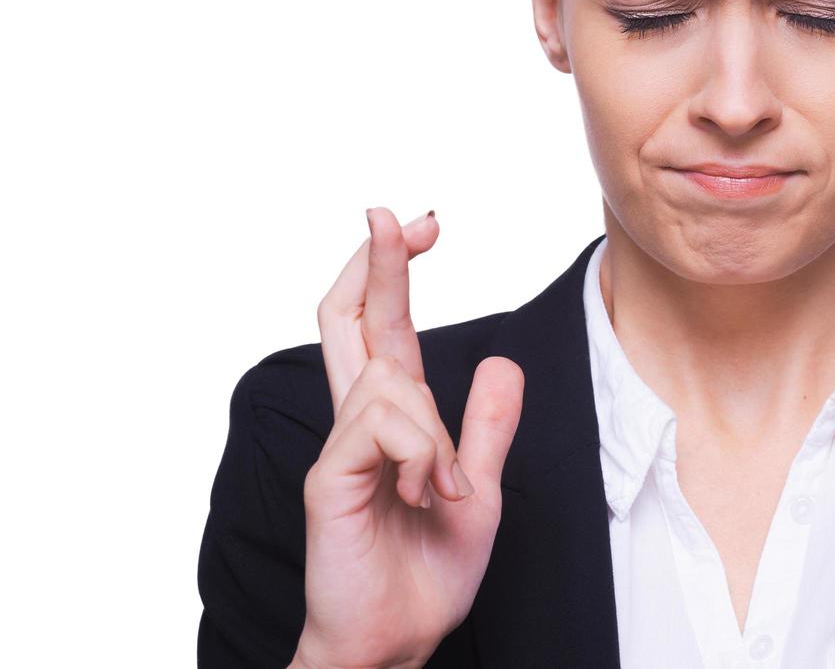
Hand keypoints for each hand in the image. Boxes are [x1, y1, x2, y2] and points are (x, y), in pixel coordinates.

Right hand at [293, 207, 524, 668]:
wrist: (396, 640)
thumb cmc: (428, 571)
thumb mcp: (480, 490)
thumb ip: (486, 427)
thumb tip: (498, 362)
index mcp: (394, 419)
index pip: (383, 325)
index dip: (393, 270)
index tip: (422, 225)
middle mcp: (361, 421)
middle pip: (350, 318)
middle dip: (373, 261)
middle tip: (391, 215)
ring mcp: (341, 447)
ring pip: (389, 379)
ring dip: (433, 429)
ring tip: (440, 488)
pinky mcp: (330, 478)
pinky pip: (381, 426)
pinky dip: (418, 453)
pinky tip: (421, 492)